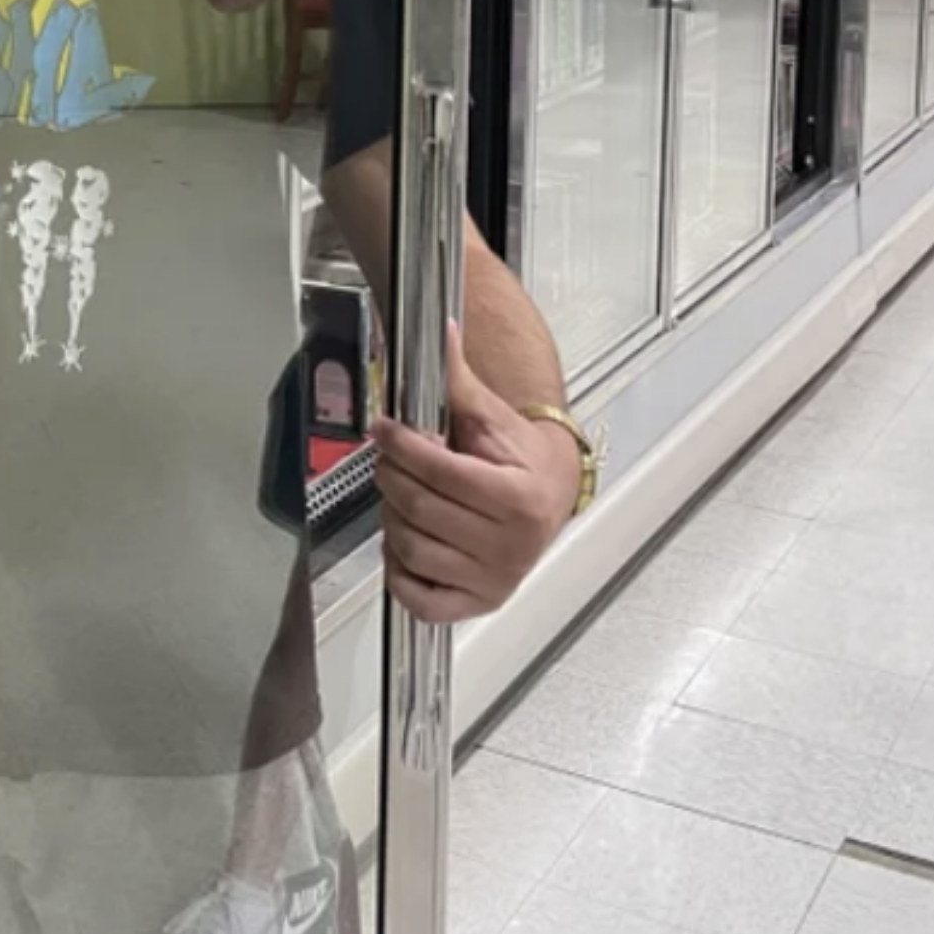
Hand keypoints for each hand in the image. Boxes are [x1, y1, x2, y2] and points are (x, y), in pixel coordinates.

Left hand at [369, 320, 579, 621]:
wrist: (550, 490)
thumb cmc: (517, 454)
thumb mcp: (490, 415)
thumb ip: (457, 380)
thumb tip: (439, 330)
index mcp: (519, 499)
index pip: (441, 473)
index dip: (402, 446)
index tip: (384, 429)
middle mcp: (512, 546)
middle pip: (420, 509)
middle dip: (393, 476)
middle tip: (389, 458)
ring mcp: (495, 580)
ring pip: (412, 548)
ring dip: (393, 518)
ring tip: (401, 495)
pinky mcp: (478, 603)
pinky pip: (421, 598)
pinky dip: (400, 572)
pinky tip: (404, 541)